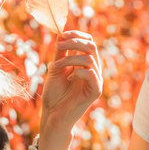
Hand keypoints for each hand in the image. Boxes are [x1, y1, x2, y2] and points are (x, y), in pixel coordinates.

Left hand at [38, 30, 102, 149]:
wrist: (52, 115)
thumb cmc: (54, 93)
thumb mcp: (56, 68)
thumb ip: (61, 52)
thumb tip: (62, 34)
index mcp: (85, 63)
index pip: (88, 41)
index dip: (77, 35)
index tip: (61, 35)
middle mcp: (93, 70)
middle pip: (91, 46)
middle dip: (74, 42)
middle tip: (58, 46)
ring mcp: (96, 81)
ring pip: (90, 59)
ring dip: (70, 59)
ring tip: (55, 66)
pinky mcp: (96, 92)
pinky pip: (92, 74)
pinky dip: (78, 72)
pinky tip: (68, 78)